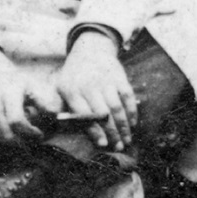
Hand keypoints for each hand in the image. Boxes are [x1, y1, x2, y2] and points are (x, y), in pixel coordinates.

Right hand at [0, 46, 45, 144]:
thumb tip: (55, 115)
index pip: (16, 120)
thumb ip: (42, 102)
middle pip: (8, 135)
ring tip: (26, 128)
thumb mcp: (30, 87)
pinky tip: (16, 127)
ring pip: (3, 139)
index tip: (40, 133)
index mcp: (7, 96)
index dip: (29, 131)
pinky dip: (10, 137)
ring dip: (17, 140)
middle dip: (24, 140)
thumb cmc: (15, 82)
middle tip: (36, 136)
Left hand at [50, 30, 137, 145]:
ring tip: (127, 140)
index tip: (103, 145)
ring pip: (117, 107)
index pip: (84, 115)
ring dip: (124, 126)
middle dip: (113, 133)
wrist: (90, 50)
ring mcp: (106, 80)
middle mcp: (89, 85)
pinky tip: (133, 124)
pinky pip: (128, 96)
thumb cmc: (74, 77)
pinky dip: (132, 111)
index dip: (95, 131)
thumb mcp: (63, 89)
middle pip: (103, 113)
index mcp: (71, 91)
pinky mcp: (119, 76)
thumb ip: (66, 109)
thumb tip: (72, 131)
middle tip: (119, 147)